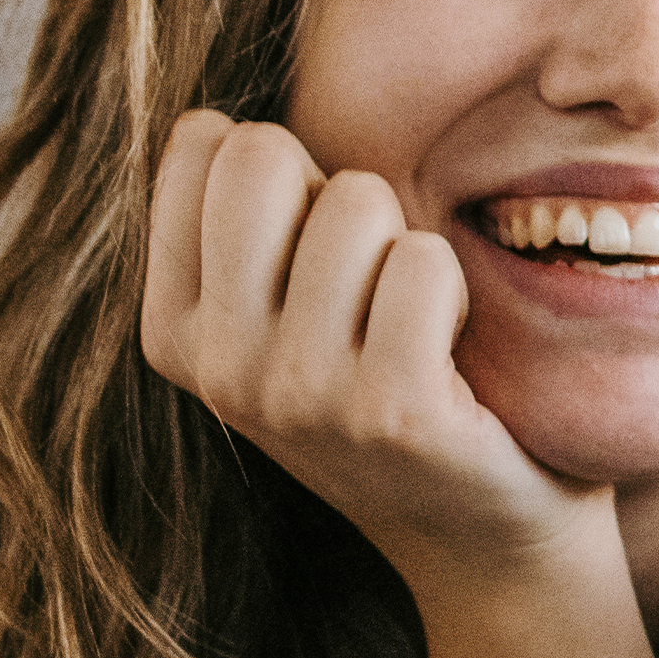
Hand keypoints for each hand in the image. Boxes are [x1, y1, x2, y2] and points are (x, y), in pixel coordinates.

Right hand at [139, 110, 600, 599]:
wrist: (484, 537)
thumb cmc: (390, 390)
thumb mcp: (281, 318)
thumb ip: (240, 225)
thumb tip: (209, 120)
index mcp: (174, 329)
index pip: (205, 141)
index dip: (289, 172)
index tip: (316, 259)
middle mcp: (219, 365)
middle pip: (265, 154)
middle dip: (340, 191)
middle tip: (371, 284)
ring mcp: (298, 392)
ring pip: (359, 198)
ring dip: (409, 247)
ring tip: (413, 328)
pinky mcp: (389, 410)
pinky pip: (425, 260)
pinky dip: (457, 291)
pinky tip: (453, 360)